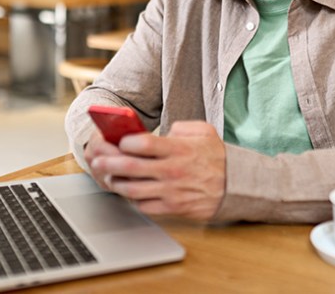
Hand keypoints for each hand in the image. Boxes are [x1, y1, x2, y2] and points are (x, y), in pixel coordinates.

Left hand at [90, 121, 225, 221]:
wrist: (236, 186)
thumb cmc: (219, 158)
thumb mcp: (204, 132)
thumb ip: (182, 127)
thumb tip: (164, 131)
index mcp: (179, 149)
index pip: (144, 144)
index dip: (125, 142)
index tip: (118, 140)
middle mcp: (172, 170)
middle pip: (131, 166)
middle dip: (109, 162)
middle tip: (97, 160)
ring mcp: (172, 191)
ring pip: (133, 189)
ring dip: (116, 183)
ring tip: (109, 177)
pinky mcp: (173, 207)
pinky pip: (145, 206)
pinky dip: (133, 199)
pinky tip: (128, 192)